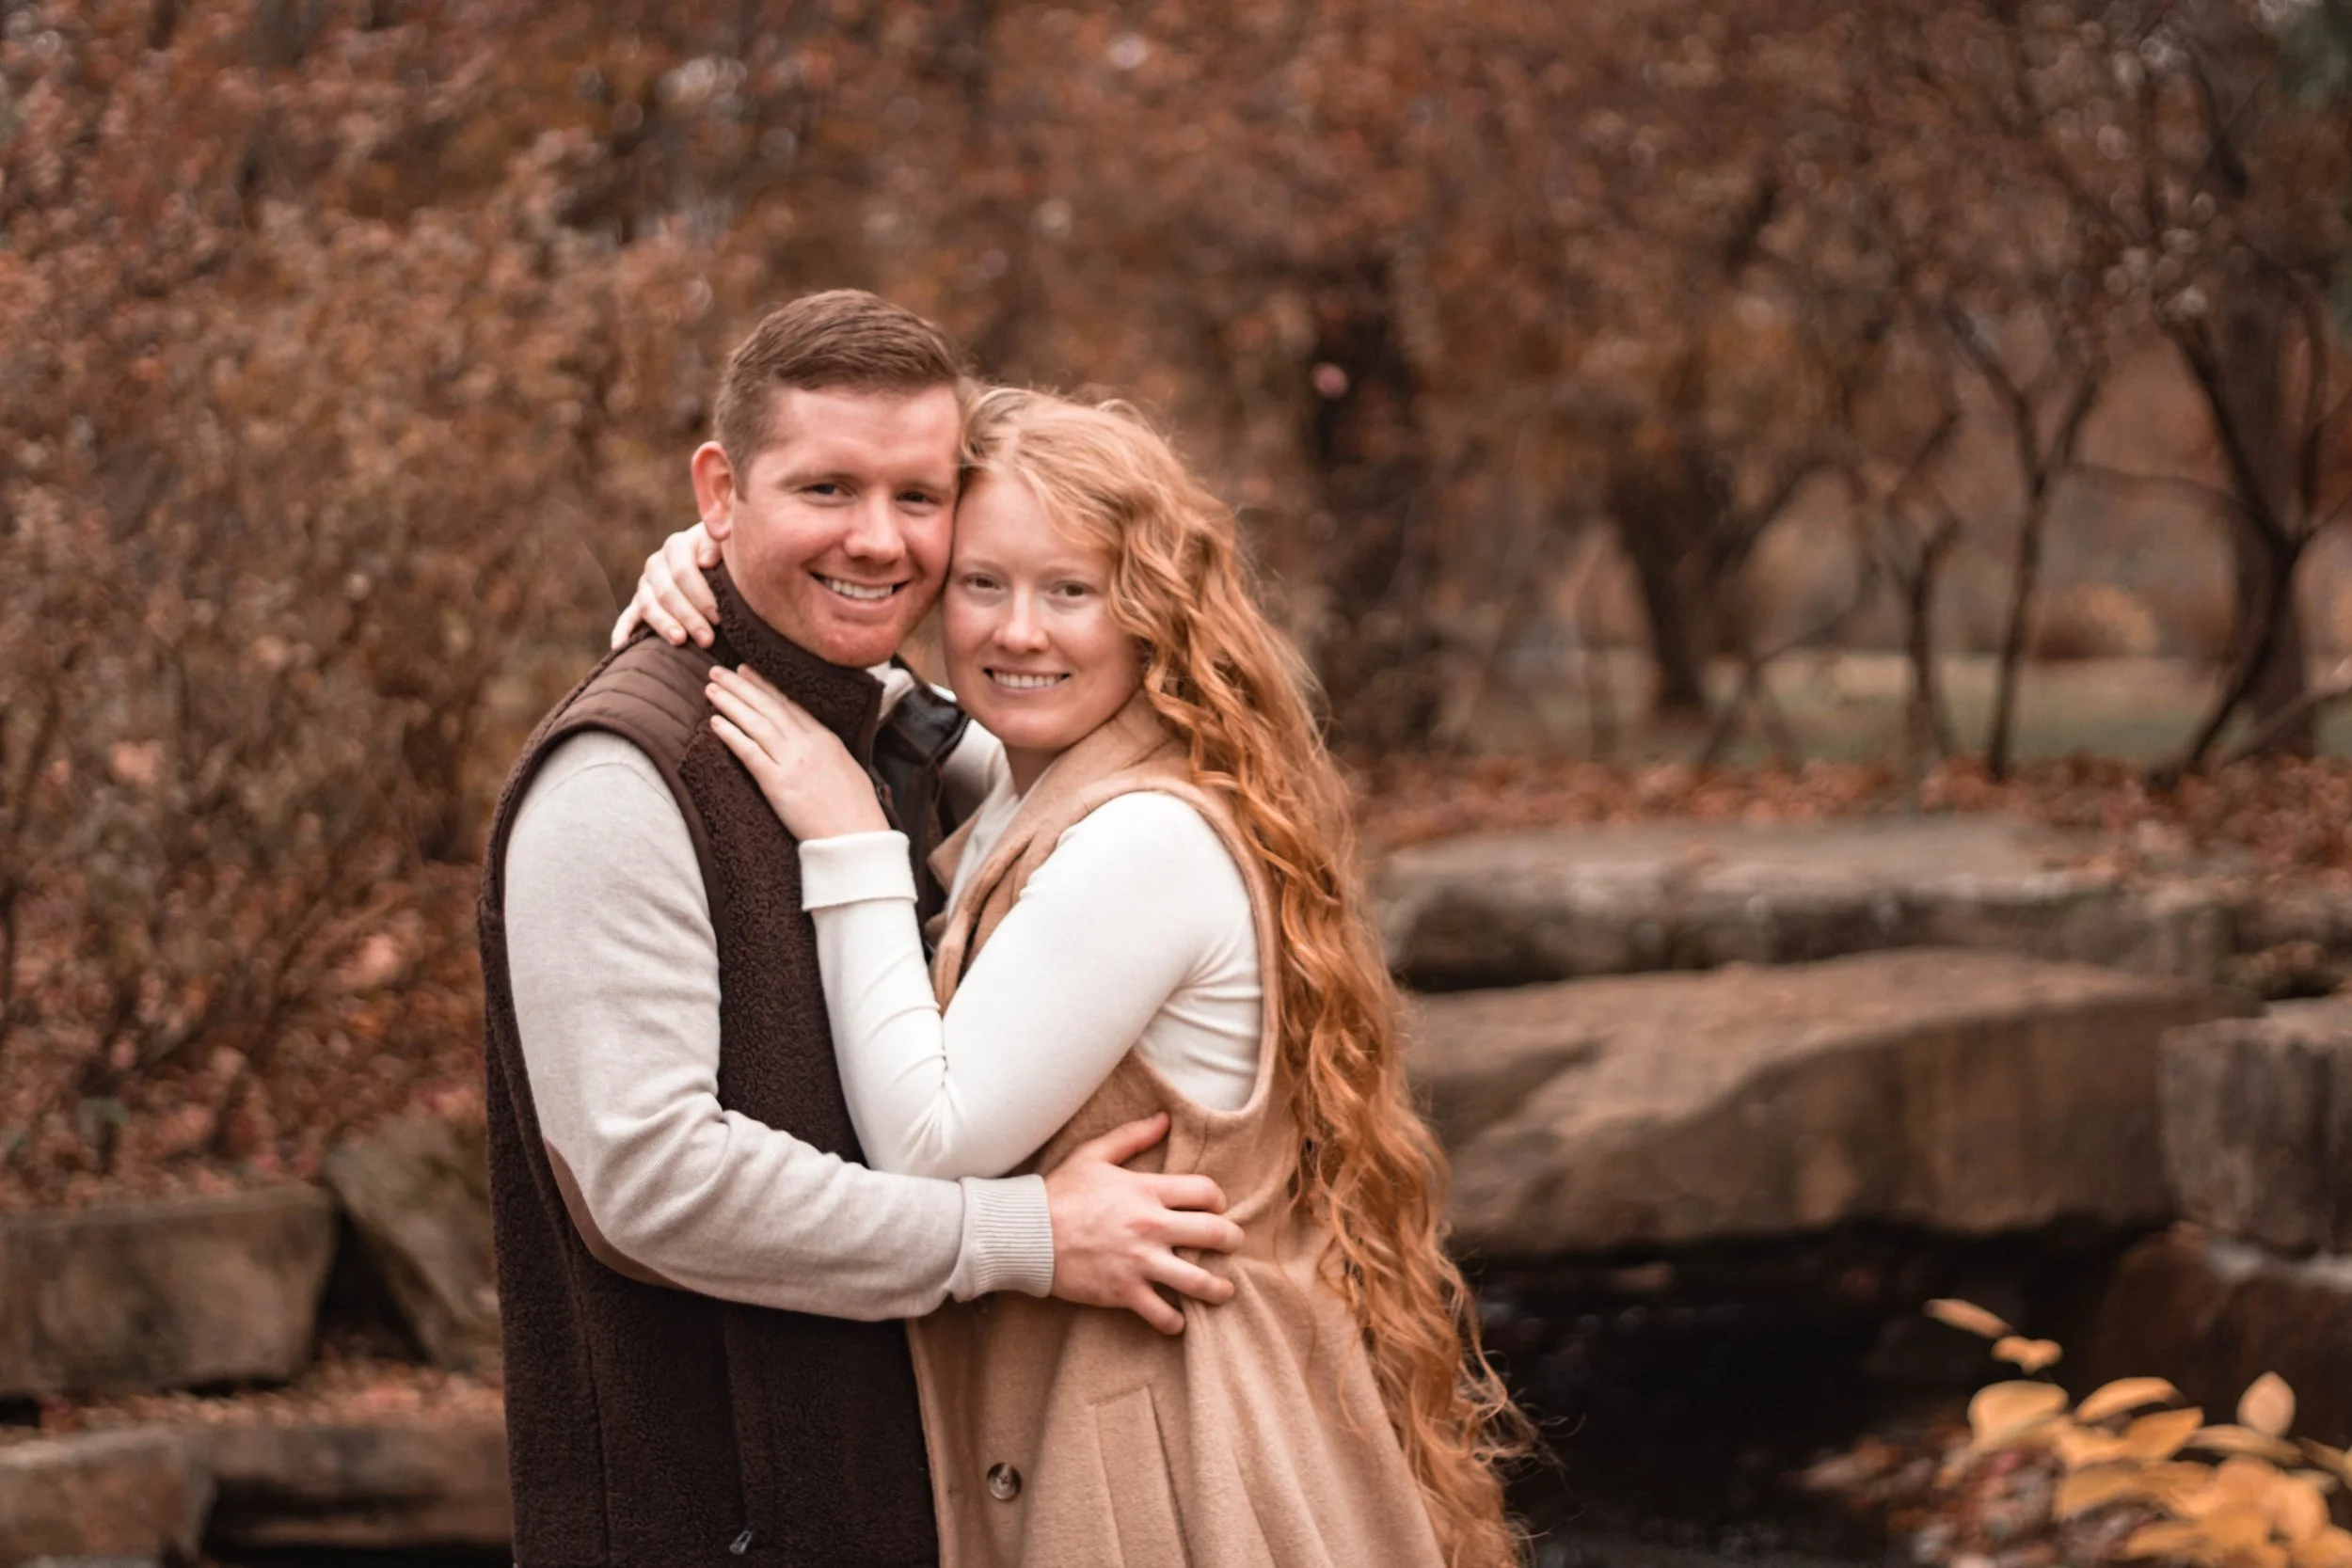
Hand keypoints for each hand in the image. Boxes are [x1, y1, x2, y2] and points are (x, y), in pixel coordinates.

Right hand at [611, 522, 721, 648]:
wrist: (712, 556)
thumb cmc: (724, 554)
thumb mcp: (725, 542)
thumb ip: (716, 544)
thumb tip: (705, 562)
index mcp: (676, 546)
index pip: (683, 572)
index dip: (700, 596)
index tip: (718, 617)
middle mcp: (656, 564)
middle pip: (667, 592)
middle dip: (689, 617)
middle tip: (707, 639)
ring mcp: (645, 584)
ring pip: (649, 606)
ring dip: (664, 625)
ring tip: (680, 641)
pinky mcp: (639, 603)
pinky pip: (627, 618)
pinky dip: (622, 632)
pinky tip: (620, 648)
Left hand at [706, 666, 891, 838]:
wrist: (856, 836)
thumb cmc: (856, 809)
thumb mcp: (847, 767)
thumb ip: (827, 750)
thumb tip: (815, 741)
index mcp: (825, 738)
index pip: (790, 704)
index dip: (765, 685)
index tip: (747, 670)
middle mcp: (807, 744)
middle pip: (769, 707)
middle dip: (742, 685)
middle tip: (720, 670)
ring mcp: (792, 762)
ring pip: (756, 723)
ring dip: (731, 702)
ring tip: (711, 688)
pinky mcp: (778, 784)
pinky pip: (750, 753)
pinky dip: (731, 735)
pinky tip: (715, 722)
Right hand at [1042, 1112, 1242, 1335]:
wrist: (1026, 1234)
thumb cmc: (1059, 1192)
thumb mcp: (1093, 1155)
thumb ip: (1132, 1136)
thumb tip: (1164, 1119)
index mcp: (1147, 1191)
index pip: (1206, 1192)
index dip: (1218, 1199)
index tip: (1216, 1207)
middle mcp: (1151, 1227)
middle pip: (1214, 1234)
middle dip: (1231, 1240)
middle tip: (1232, 1244)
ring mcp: (1140, 1263)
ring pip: (1198, 1282)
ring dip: (1217, 1288)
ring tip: (1223, 1291)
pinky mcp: (1124, 1292)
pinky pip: (1162, 1314)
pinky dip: (1174, 1321)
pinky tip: (1178, 1319)